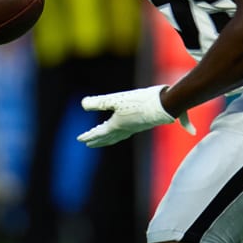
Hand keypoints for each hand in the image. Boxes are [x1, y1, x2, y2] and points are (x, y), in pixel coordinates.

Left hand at [78, 85, 195, 147]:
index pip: (98, 133)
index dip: (88, 136)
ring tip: (102, 140)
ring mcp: (133, 128)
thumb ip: (97, 102)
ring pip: (117, 136)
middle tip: (88, 143)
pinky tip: (122, 130)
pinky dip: (119, 135)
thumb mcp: (114, 100)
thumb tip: (82, 104)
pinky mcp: (141, 124)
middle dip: (97, 140)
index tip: (80, 139)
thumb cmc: (138, 102)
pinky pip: (126, 133)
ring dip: (107, 139)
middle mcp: (124, 129)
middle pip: (107, 138)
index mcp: (115, 125)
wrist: (163, 106)